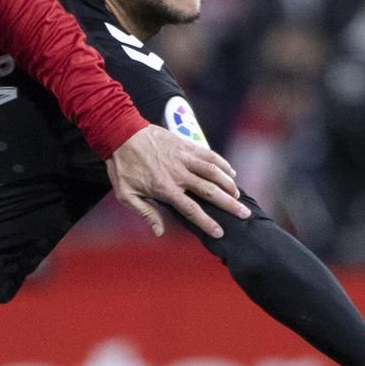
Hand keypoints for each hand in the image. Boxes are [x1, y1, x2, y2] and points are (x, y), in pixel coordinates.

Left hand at [105, 125, 248, 238]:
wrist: (120, 133)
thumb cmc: (122, 166)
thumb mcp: (126, 194)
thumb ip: (146, 212)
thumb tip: (160, 232)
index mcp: (165, 188)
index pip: (191, 209)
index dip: (207, 223)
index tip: (220, 232)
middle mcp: (178, 173)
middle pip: (210, 191)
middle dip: (229, 204)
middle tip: (244, 213)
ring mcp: (184, 157)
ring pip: (213, 171)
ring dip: (229, 184)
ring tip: (238, 195)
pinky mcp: (185, 144)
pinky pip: (208, 154)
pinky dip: (222, 163)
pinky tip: (231, 172)